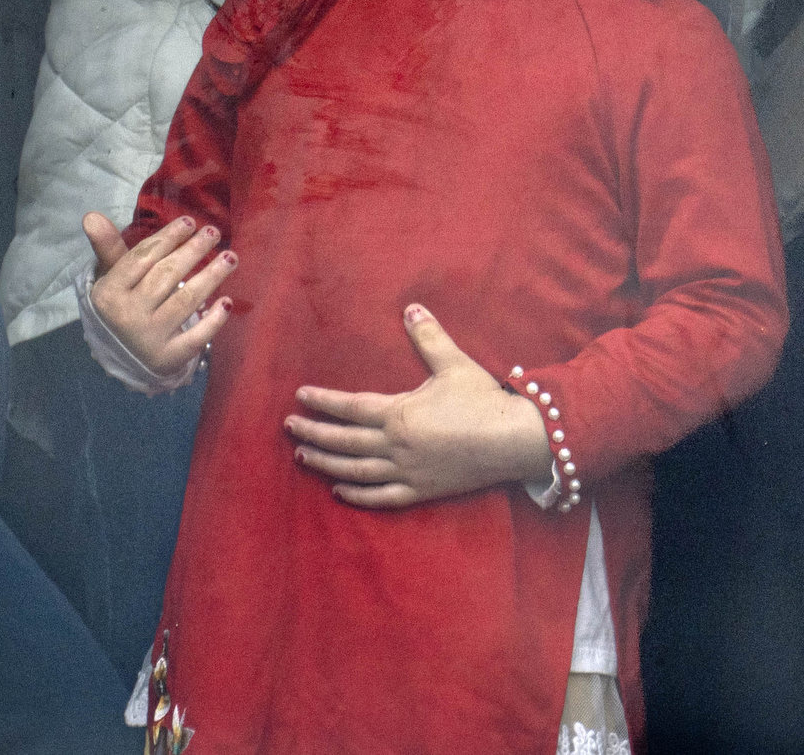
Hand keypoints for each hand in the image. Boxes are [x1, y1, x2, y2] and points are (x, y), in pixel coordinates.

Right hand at [85, 210, 235, 381]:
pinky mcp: (170, 358)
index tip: (190, 222)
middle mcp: (128, 316)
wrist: (123, 358)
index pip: (141, 259)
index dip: (167, 238)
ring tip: (230, 257)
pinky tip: (227, 301)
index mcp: (109, 293)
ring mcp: (150, 338)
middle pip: (165, 276)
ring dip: (211, 277)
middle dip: (192, 251)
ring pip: (185, 301)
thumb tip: (92, 215)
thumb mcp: (111, 278)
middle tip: (213, 233)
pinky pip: (196, 337)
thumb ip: (108, 247)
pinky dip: (214, 320)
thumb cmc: (121, 307)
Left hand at [286, 304, 554, 509]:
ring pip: (356, 471)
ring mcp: (407, 471)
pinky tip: (340, 492)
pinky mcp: (422, 490)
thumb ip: (429, 337)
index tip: (300, 397)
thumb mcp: (454, 364)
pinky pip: (382, 496)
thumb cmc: (483, 400)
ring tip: (303, 457)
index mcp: (399, 414)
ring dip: (326, 464)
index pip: (350, 408)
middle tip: (289, 427)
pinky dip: (358, 496)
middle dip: (313, 434)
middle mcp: (396, 445)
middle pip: (344, 441)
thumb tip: (411, 308)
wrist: (514, 441)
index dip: (323, 402)